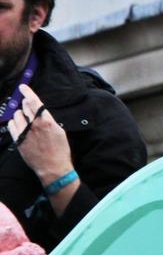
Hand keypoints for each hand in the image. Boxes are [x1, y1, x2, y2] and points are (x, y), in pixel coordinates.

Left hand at [6, 87, 75, 209]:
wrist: (52, 166)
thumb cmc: (59, 150)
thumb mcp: (59, 131)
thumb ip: (48, 120)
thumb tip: (39, 111)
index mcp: (47, 121)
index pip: (34, 101)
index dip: (27, 92)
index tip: (22, 87)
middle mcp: (34, 125)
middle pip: (24, 107)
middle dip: (25, 104)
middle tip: (26, 104)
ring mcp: (25, 133)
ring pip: (16, 116)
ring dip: (20, 114)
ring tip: (25, 118)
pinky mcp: (18, 140)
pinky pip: (11, 126)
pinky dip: (14, 123)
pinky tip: (19, 125)